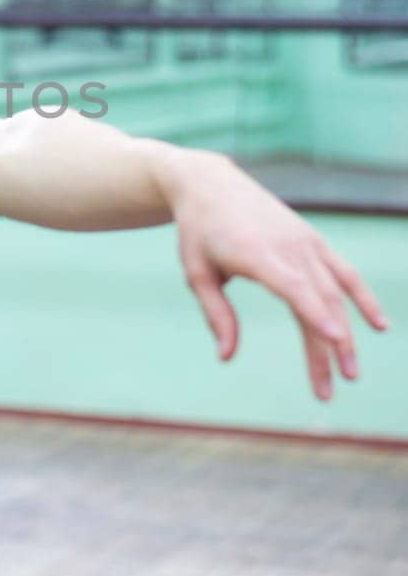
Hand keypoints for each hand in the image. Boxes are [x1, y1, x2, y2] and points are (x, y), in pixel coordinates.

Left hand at [165, 153, 389, 401]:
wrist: (210, 184)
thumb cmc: (198, 232)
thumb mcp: (196, 273)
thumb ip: (216, 314)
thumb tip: (226, 357)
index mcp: (255, 252)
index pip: (292, 285)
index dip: (315, 311)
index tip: (335, 338)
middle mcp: (287, 246)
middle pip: (318, 300)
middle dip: (328, 347)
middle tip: (330, 391)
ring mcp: (305, 242)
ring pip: (335, 292)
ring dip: (346, 333)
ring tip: (350, 373)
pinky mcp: (313, 240)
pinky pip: (344, 272)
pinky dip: (362, 297)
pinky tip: (378, 325)